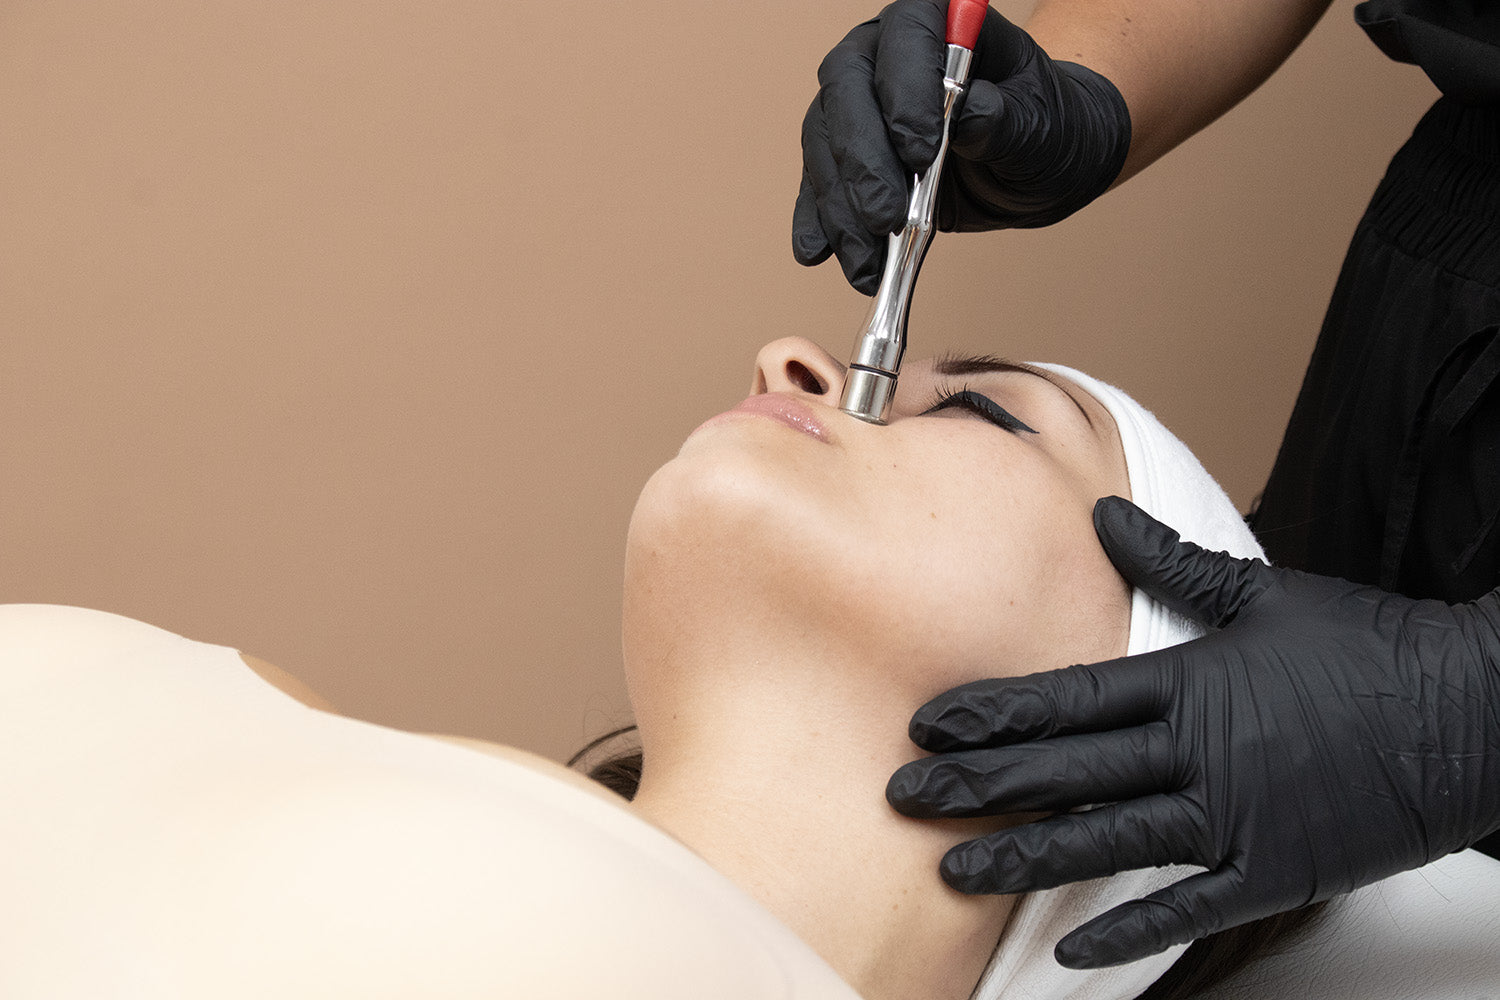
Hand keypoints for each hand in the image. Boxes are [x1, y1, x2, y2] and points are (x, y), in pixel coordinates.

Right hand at [793, 0, 1131, 293]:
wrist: (1032, 165)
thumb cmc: (1044, 128)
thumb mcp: (1040, 127)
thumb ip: (1003, 118)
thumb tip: (968, 116)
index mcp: (942, 21)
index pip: (908, 34)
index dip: (904, 88)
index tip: (920, 152)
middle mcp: (886, 54)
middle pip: (848, 90)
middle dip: (862, 161)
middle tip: (886, 219)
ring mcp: (858, 104)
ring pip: (825, 142)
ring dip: (840, 208)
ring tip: (866, 262)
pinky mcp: (843, 155)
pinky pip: (819, 183)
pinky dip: (817, 222)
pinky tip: (819, 253)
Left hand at [886, 496, 1499, 968]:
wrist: (1473, 711)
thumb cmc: (1369, 649)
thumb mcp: (1266, 595)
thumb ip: (1174, 565)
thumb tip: (1104, 516)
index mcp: (1190, 682)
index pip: (1067, 698)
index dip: (992, 712)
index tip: (929, 725)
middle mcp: (1198, 753)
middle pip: (1066, 771)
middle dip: (979, 784)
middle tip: (904, 799)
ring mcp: (1233, 817)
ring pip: (1106, 841)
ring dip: (1025, 856)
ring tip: (955, 870)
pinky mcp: (1271, 869)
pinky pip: (1184, 907)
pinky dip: (1126, 928)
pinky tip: (1068, 948)